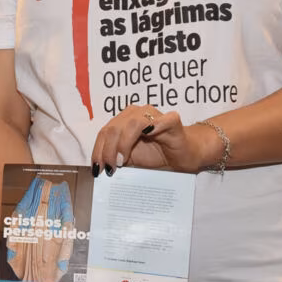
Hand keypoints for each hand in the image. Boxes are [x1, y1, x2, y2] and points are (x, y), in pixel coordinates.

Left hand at [90, 105, 220, 173]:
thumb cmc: (157, 155)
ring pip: (132, 123)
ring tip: (121, 161)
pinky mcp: (171, 120)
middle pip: (114, 128)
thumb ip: (115, 157)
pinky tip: (148, 134)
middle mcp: (135, 113)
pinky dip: (153, 126)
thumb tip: (99, 168)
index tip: (97, 168)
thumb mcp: (130, 159)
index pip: (105, 132)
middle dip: (108, 150)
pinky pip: (160, 120)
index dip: (98, 150)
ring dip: (123, 143)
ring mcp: (154, 114)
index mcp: (122, 120)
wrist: (184, 155)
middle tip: (109, 168)